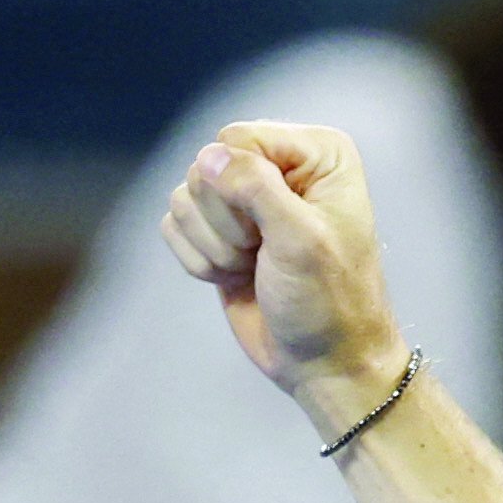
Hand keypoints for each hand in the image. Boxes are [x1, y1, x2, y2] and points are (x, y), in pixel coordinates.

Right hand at [159, 122, 406, 436]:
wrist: (323, 363)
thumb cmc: (328, 304)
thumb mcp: (301, 241)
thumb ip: (255, 188)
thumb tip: (207, 155)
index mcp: (319, 154)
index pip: (237, 139)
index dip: (238, 187)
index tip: (273, 231)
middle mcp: (281, 166)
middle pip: (205, 166)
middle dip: (227, 222)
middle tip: (265, 254)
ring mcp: (246, 198)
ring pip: (184, 196)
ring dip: (214, 245)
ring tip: (254, 267)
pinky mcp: (217, 231)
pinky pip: (173, 225)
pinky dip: (198, 259)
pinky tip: (235, 278)